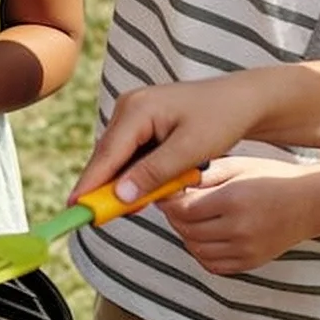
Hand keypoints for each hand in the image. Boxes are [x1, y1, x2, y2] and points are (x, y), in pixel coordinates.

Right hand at [69, 74, 279, 205]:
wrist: (244, 100)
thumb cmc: (221, 119)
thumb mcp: (190, 150)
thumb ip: (153, 173)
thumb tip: (119, 196)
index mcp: (138, 109)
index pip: (107, 154)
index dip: (90, 185)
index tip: (75, 209)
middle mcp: (129, 107)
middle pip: (108, 157)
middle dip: (106, 188)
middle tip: (100, 220)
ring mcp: (135, 113)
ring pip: (119, 158)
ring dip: (125, 183)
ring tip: (133, 208)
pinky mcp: (143, 122)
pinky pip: (132, 154)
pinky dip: (138, 174)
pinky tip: (147, 192)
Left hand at [154, 156, 319, 275]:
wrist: (310, 203)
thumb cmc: (272, 177)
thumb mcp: (238, 166)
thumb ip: (203, 175)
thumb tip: (170, 185)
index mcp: (234, 199)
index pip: (184, 209)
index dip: (168, 202)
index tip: (164, 194)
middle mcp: (239, 228)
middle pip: (187, 230)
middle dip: (175, 217)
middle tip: (176, 204)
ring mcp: (245, 249)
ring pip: (196, 249)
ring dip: (186, 234)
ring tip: (192, 218)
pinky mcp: (249, 263)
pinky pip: (212, 263)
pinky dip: (201, 251)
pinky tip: (206, 235)